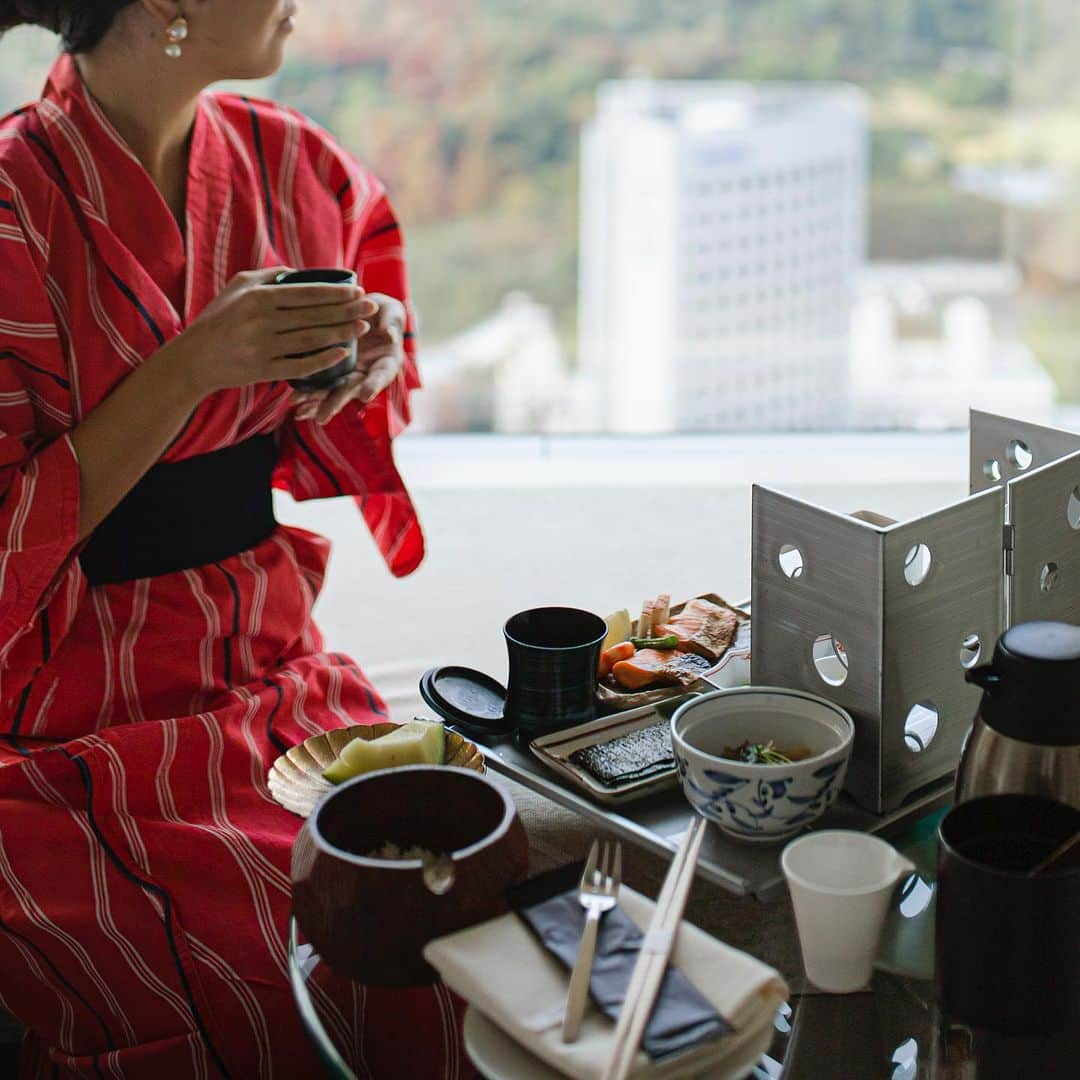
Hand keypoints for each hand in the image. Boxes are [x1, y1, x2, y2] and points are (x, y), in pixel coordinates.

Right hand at [167, 267, 378, 397]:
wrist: (193, 359)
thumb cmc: (219, 318)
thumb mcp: (238, 287)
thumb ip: (271, 276)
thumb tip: (305, 272)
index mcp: (258, 297)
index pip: (306, 293)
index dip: (335, 293)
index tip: (358, 291)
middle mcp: (262, 321)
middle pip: (314, 315)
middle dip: (347, 311)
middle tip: (371, 307)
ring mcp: (263, 347)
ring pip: (311, 339)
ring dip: (341, 333)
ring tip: (363, 327)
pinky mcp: (263, 370)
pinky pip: (299, 365)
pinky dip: (322, 359)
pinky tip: (342, 353)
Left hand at [292, 293, 407, 423]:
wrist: (366, 310)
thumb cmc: (383, 311)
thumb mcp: (392, 312)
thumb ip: (392, 323)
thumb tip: (390, 335)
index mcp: (386, 363)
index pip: (382, 376)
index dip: (374, 385)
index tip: (366, 394)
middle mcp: (367, 374)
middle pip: (351, 391)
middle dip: (335, 403)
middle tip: (322, 417)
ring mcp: (349, 374)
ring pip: (332, 391)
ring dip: (315, 403)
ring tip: (299, 413)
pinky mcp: (331, 369)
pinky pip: (319, 382)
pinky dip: (307, 393)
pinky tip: (293, 401)